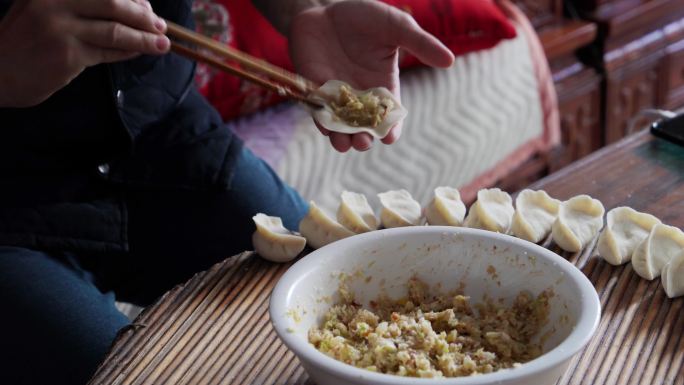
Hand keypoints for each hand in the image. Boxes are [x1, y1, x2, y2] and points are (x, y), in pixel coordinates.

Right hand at [0, 0, 169, 107]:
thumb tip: (135, 7)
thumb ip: (83, 6)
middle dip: (142, 16)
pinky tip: (138, 53)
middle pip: (112, 4)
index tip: (147, 7)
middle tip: (160, 26)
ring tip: (162, 44)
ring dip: (143, 39)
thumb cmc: (27, 39)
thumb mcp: (47, 10)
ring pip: (115, 31)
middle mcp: (54, 2)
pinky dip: (127, 53)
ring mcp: (60, 29)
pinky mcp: (67, 55)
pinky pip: (108, 53)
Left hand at [289, 0, 453, 151]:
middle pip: (364, 128)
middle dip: (364, 138)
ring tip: (343, 143)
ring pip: (340, 127)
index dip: (391, 129)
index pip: (390, 116)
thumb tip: (449, 61)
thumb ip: (420, 44)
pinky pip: (318, 113)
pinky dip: (321, 121)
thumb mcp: (396, 27)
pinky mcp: (315, 92)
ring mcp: (337, 97)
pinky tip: (324, 126)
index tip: (389, 137)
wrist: (325, 8)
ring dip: (341, 138)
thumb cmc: (364, 17)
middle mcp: (361, 98)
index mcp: (384, 87)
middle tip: (364, 141)